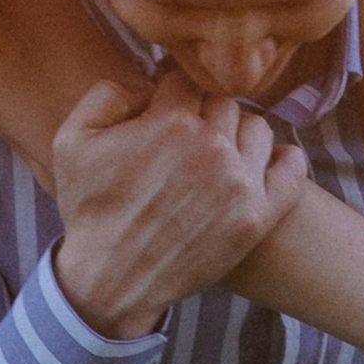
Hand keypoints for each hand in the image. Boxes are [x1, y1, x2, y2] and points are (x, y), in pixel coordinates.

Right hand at [51, 69, 310, 338]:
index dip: (170, 95)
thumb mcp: (72, 140)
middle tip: (186, 141)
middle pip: (223, 103)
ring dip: (238, 135)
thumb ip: (108, 94)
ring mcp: (239, 182)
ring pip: (257, 129)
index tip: (165, 111)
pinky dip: (283, 160)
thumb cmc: (90, 211)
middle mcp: (211, 146)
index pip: (185, 81)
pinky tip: (265, 164)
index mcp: (169, 121)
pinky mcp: (257, 216)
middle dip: (203, 116)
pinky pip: (291, 168)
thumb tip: (148, 84)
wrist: (111, 281)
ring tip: (218, 155)